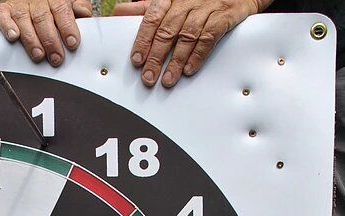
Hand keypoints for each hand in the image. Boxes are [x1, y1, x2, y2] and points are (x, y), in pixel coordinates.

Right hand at [0, 0, 92, 66]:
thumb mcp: (69, 1)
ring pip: (24, 20)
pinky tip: (14, 37)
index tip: (72, 43)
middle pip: (43, 19)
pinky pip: (3, 16)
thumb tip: (84, 14)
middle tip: (56, 58)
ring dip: (31, 39)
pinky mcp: (4, 9)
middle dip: (50, 40)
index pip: (62, 11)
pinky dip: (7, 26)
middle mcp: (37, 1)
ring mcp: (20, 5)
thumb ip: (78, 8)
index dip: (67, 27)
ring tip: (38, 55)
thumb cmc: (51, 3)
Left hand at [113, 0, 271, 86]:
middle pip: (168, 30)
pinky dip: (198, 54)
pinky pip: (209, 36)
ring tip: (168, 80)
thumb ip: (146, 8)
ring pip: (187, 35)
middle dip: (156, 56)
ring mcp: (206, 7)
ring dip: (176, 60)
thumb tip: (119, 13)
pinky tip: (189, 69)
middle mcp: (187, 0)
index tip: (137, 60)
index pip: (152, 18)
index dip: (143, 40)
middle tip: (149, 77)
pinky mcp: (225, 15)